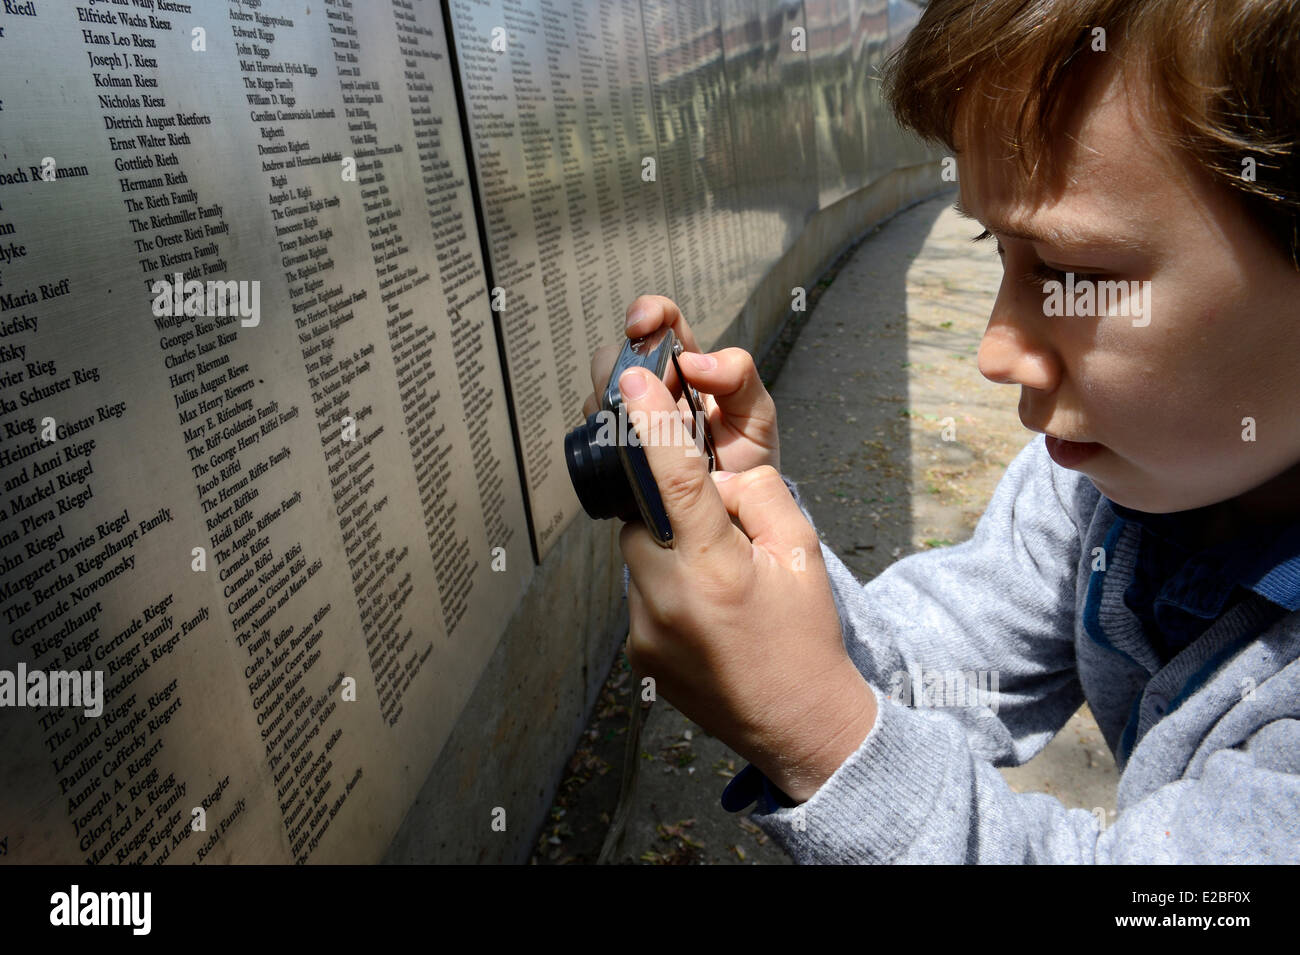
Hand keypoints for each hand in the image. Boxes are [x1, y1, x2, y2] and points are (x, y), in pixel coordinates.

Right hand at [581, 295, 780, 473]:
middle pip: (616, 355)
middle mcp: (653, 391)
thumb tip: (694, 361)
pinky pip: (593, 434)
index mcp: (688, 371)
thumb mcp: (757, 417)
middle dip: (621, 365)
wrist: (735, 519)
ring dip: (610, 402)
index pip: (661, 324)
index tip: (640, 326)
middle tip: (648, 393)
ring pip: (599, 392)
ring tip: (642, 430)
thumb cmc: (748, 464)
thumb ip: (740, 378)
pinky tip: (628, 451)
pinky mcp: (616, 453)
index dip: (647, 313)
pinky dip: (602, 435)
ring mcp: (631, 421)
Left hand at [616, 364, 875, 802]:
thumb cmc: (807, 638)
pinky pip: (640, 588)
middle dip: (670, 502)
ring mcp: (644, 629)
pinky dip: (667, 581)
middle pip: (643, 512)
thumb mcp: (802, 551)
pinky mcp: (637, 649)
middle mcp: (668, 599)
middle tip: (715, 523)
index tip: (633, 378)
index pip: (674, 479)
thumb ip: (756, 495)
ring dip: (670, 544)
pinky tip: (706, 608)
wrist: (800, 726)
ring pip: (639, 550)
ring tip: (718, 579)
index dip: (652, 422)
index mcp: (716, 569)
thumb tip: (714, 476)